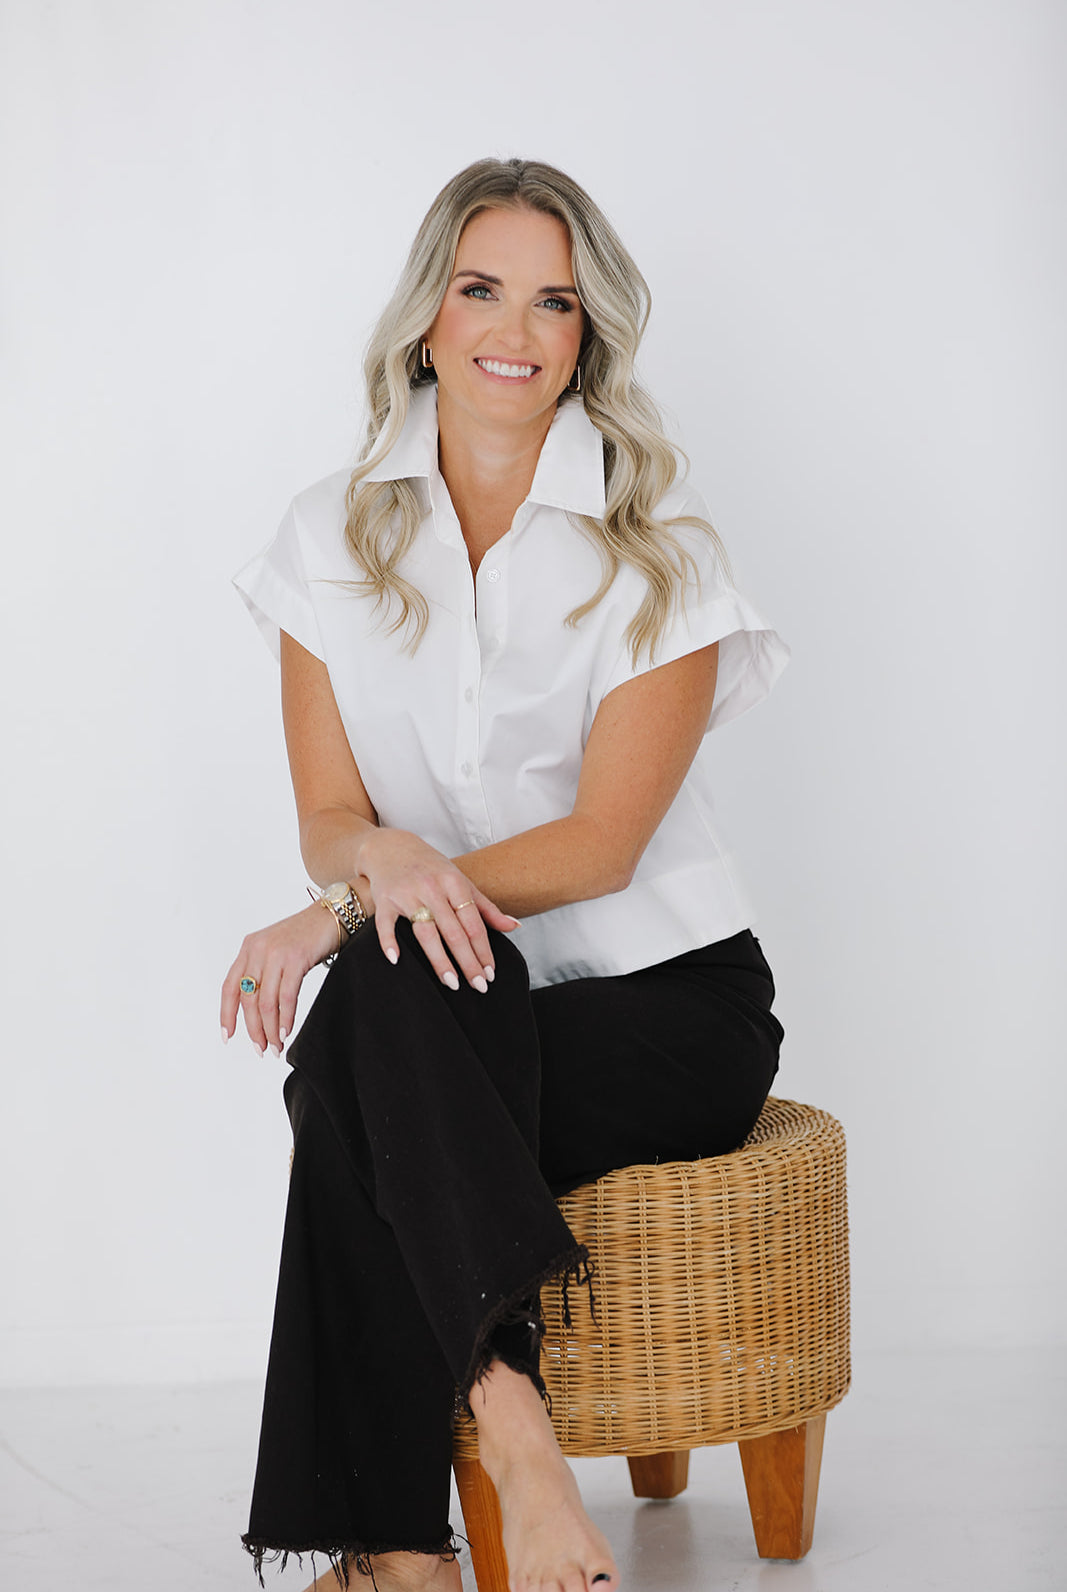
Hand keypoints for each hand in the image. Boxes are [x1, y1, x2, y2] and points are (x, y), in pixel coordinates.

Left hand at [221, 902, 337, 1054]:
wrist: (334, 914)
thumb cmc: (308, 936)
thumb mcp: (277, 950)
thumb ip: (264, 972)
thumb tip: (258, 1011)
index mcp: (249, 948)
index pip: (230, 987)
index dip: (227, 1014)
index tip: (228, 1036)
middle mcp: (258, 949)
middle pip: (247, 998)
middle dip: (253, 1029)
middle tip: (261, 1049)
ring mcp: (276, 953)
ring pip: (265, 1001)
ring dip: (270, 1029)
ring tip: (276, 1046)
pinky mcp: (296, 957)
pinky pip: (286, 996)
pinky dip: (286, 1018)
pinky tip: (287, 1031)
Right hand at [357, 828, 518, 991]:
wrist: (390, 847)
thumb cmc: (430, 867)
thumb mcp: (460, 881)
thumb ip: (486, 907)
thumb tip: (514, 926)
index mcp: (454, 883)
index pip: (473, 924)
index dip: (483, 950)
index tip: (490, 973)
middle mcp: (432, 888)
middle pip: (453, 932)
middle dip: (468, 961)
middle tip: (478, 986)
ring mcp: (407, 894)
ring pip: (426, 932)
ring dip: (439, 960)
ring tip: (452, 983)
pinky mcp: (384, 899)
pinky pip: (386, 924)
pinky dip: (389, 942)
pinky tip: (396, 960)